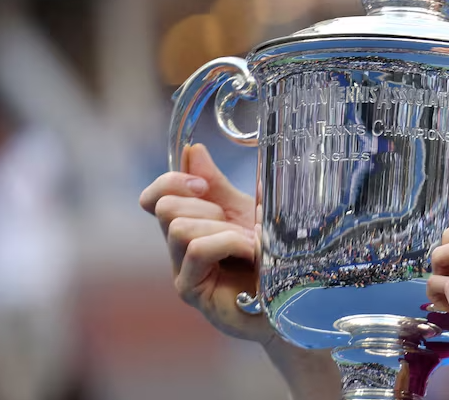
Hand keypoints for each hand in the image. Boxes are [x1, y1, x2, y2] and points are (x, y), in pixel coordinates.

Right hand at [139, 143, 270, 343]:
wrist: (294, 296)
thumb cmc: (270, 257)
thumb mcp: (246, 212)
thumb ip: (218, 186)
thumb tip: (192, 150)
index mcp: (190, 224)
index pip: (154, 198)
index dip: (171, 181)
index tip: (203, 184)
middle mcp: (179, 249)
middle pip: (165, 208)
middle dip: (205, 206)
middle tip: (238, 223)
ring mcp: (183, 271)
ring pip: (179, 228)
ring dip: (222, 228)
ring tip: (251, 243)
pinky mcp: (192, 291)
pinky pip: (196, 250)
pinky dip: (227, 242)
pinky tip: (251, 252)